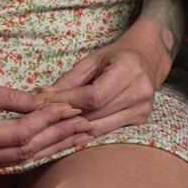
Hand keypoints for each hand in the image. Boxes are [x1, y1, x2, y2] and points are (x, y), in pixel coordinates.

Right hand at [0, 72, 90, 172]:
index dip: (49, 122)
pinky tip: (55, 146)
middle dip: (58, 137)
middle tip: (86, 125)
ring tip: (80, 137)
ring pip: (22, 160)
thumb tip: (49, 102)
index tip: (71, 108)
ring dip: (52, 148)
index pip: (21, 134)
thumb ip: (14, 99)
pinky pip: (11, 161)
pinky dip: (35, 152)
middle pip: (26, 152)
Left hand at [36, 17, 171, 136]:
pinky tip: (74, 128)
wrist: (148, 59)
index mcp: (128, 70)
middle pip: (95, 115)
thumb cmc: (117, 56)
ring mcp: (143, 109)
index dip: (68, 103)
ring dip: (74, 127)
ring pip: (100, 128)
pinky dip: (89, 130)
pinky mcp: (141, 119)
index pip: (94, 96)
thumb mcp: (93, 60)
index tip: (45, 104)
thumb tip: (40, 97)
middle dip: (66, 116)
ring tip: (54, 125)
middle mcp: (140, 92)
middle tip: (43, 117)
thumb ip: (69, 81)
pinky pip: (108, 131)